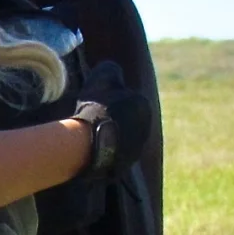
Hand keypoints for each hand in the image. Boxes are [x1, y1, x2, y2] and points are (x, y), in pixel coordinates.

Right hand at [72, 61, 151, 177]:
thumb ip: (111, 70)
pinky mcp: (125, 165)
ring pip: (121, 138)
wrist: (88, 143)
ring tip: (88, 136)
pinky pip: (114, 155)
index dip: (107, 102)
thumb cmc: (95, 109)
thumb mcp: (102, 78)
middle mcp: (145, 128)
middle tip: (91, 120)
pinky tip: (89, 149)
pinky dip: (104, 151)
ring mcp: (136, 148)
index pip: (125, 100)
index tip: (94, 105)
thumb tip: (114, 69)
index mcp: (143, 105)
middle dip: (112, 120)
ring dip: (109, 136)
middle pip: (125, 121)